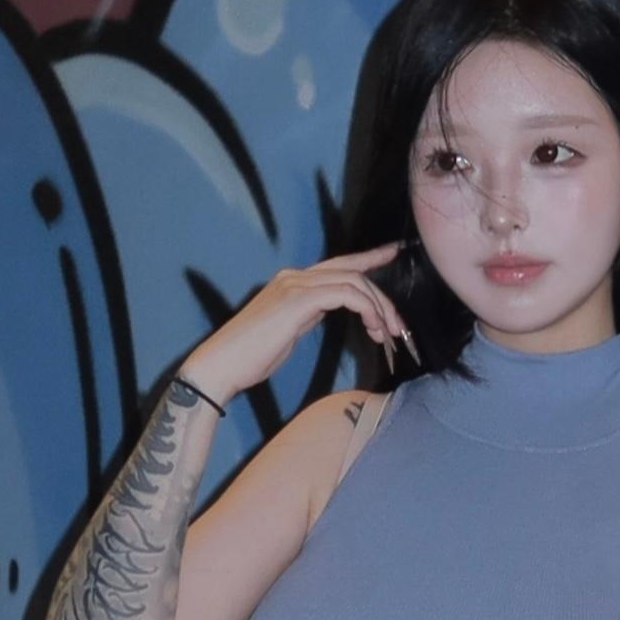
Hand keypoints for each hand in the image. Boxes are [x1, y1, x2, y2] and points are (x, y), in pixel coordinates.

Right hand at [176, 246, 413, 406]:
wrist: (221, 365)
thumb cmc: (250, 357)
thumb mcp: (287, 331)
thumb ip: (307, 315)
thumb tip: (327, 311)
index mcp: (292, 282)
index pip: (338, 265)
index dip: (369, 258)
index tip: (393, 253)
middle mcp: (294, 276)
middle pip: (352, 271)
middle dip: (381, 295)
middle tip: (398, 324)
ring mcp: (295, 285)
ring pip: (353, 281)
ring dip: (378, 307)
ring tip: (386, 334)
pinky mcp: (298, 300)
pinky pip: (346, 293)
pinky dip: (366, 308)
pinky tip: (372, 328)